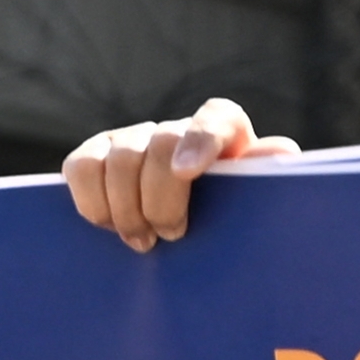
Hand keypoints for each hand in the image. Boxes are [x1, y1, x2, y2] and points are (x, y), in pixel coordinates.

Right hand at [64, 99, 297, 251]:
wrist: (183, 238)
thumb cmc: (224, 219)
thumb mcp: (252, 201)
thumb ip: (264, 174)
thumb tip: (279, 152)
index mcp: (221, 133)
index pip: (214, 119)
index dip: (199, 140)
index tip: (187, 173)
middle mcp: (173, 131)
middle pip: (160, 145)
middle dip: (158, 197)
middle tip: (168, 236)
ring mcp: (130, 139)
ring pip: (117, 159)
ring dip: (124, 208)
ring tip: (140, 240)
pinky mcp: (94, 155)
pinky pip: (79, 166)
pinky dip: (90, 200)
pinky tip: (108, 224)